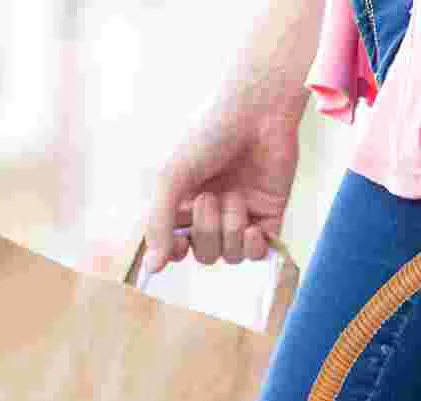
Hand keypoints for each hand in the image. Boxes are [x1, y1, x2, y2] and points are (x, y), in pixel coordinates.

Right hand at [144, 86, 302, 275]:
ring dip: (231, 229)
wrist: (257, 113)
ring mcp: (240, 218)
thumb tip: (152, 267)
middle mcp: (211, 213)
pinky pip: (258, 254)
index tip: (179, 245)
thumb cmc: (210, 135)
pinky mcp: (268, 219)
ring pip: (231, 255)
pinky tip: (253, 227)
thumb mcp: (173, 176)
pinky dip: (254, 246)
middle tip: (211, 196)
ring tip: (236, 196)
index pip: (175, 245)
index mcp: (184, 202)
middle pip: (204, 254)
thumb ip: (159, 222)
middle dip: (206, 230)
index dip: (176, 252)